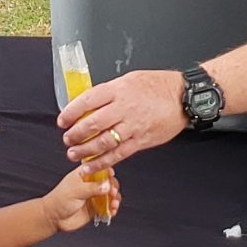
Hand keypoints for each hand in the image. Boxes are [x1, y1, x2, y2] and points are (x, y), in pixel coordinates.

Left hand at [45, 164, 119, 231]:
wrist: (54, 218)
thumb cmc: (59, 200)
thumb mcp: (76, 190)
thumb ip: (93, 188)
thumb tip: (107, 185)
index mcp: (85, 174)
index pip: (100, 168)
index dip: (108, 171)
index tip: (111, 177)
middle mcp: (91, 183)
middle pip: (109, 181)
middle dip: (113, 187)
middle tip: (111, 192)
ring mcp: (94, 196)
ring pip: (110, 194)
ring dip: (114, 199)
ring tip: (113, 204)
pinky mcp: (96, 207)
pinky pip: (108, 207)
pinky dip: (112, 209)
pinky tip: (112, 211)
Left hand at [56, 68, 186, 171]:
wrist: (183, 96)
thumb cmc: (158, 85)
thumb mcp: (129, 79)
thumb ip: (110, 92)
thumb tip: (89, 103)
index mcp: (119, 90)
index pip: (87, 101)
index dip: (71, 112)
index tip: (63, 120)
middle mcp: (124, 108)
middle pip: (92, 124)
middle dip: (75, 134)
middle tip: (67, 139)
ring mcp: (133, 126)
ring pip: (103, 141)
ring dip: (85, 150)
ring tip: (73, 154)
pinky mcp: (141, 141)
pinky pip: (118, 154)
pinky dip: (102, 162)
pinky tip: (90, 166)